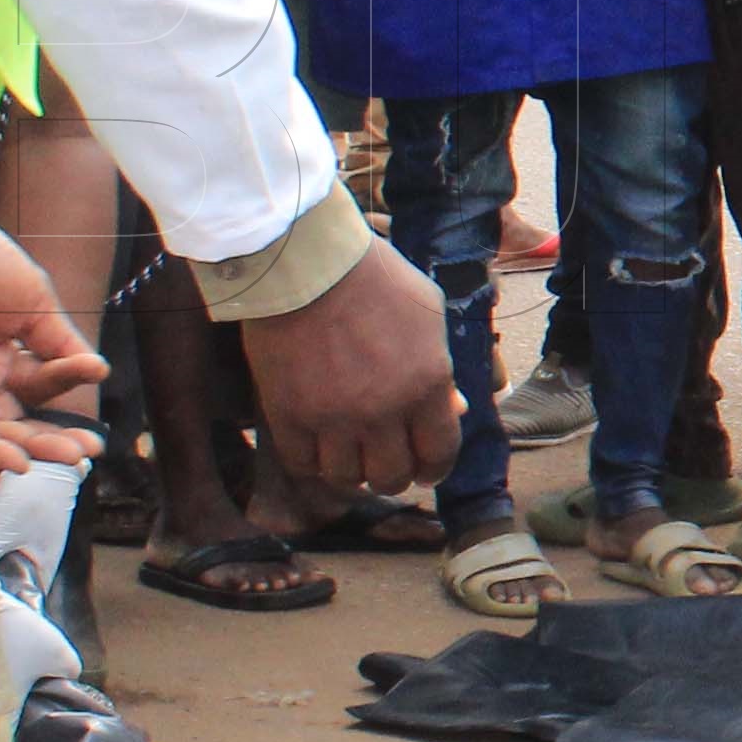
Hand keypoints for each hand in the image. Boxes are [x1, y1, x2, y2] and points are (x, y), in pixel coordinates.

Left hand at [0, 215, 106, 474]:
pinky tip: (15, 458)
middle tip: (79, 459)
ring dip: (20, 450)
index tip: (92, 435)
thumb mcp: (37, 306)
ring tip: (52, 463)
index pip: (39, 393)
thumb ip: (60, 345)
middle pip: (15, 422)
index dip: (64, 413)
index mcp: (6, 357)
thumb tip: (98, 372)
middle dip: (47, 443)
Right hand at [235, 236, 463, 495]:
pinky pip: (303, 463)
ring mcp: (332, 417)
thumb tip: (453, 410)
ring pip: (347, 478)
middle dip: (395, 474)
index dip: (434, 468)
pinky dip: (312, 462)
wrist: (306, 262)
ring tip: (351, 456)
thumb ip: (441, 370)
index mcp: (426, 386)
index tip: (426, 469)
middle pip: (392, 476)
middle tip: (387, 462)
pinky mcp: (288, 415)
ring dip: (352, 472)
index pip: (438, 454)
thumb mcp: (428, 316)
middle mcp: (382, 411)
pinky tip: (318, 448)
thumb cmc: (375, 278)